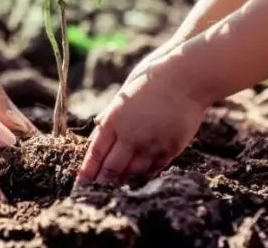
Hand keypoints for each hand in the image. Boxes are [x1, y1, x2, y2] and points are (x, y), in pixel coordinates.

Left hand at [75, 56, 208, 186]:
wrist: (186, 77)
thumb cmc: (152, 79)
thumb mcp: (124, 94)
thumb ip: (111, 114)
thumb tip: (98, 127)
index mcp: (114, 120)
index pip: (96, 153)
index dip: (88, 171)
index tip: (81, 184)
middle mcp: (130, 135)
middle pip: (112, 168)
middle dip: (103, 181)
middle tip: (98, 190)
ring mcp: (151, 143)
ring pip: (133, 171)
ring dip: (124, 178)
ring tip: (118, 184)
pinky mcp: (171, 147)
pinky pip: (154, 168)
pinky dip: (145, 173)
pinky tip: (140, 175)